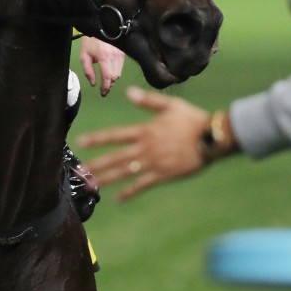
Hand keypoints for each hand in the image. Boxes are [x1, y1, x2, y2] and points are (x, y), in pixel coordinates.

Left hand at [78, 87, 223, 200]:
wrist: (211, 138)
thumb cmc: (192, 119)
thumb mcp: (170, 105)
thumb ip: (148, 100)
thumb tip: (128, 92)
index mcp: (145, 131)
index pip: (115, 135)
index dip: (97, 139)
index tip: (81, 142)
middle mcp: (145, 148)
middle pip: (115, 157)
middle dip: (97, 164)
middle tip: (79, 172)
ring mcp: (153, 163)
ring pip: (125, 172)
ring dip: (107, 179)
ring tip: (91, 185)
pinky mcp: (163, 175)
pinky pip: (142, 185)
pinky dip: (129, 192)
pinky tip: (118, 198)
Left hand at [80, 36, 125, 95]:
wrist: (99, 28)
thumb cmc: (89, 42)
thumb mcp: (84, 56)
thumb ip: (88, 71)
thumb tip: (94, 84)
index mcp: (104, 57)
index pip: (108, 77)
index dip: (106, 87)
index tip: (102, 93)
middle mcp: (114, 56)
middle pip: (115, 77)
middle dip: (109, 84)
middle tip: (104, 88)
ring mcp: (120, 54)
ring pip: (119, 73)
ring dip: (113, 79)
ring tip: (106, 81)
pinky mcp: (123, 52)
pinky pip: (121, 67)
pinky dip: (116, 72)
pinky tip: (110, 72)